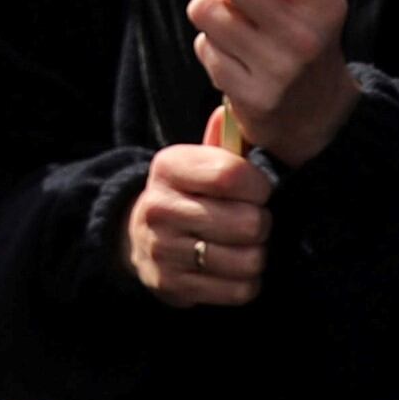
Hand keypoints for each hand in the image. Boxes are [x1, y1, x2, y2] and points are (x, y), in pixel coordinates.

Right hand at [125, 142, 272, 306]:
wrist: (138, 237)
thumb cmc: (186, 194)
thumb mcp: (198, 162)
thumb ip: (222, 141)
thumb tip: (230, 109)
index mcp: (168, 167)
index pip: (232, 175)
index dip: (259, 186)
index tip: (257, 190)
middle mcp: (159, 208)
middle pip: (249, 223)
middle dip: (260, 223)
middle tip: (251, 221)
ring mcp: (163, 250)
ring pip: (248, 260)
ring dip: (256, 255)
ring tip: (243, 246)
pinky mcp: (173, 286)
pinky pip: (239, 290)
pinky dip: (246, 282)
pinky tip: (232, 269)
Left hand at [195, 0, 358, 164]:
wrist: (320, 116)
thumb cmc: (304, 36)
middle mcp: (307, 32)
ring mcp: (279, 66)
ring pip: (204, 8)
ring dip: (211, 12)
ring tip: (236, 27)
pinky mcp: (251, 93)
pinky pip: (203, 46)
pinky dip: (211, 47)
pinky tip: (237, 59)